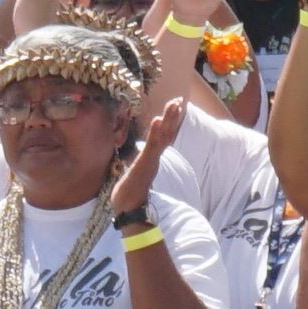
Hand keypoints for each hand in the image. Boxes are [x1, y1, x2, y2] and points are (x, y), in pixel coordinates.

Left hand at [110, 98, 181, 226]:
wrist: (128, 208)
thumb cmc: (131, 189)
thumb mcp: (135, 169)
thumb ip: (141, 160)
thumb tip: (140, 151)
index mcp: (152, 156)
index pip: (163, 135)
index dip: (170, 120)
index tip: (176, 104)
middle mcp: (154, 157)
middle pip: (166, 133)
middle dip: (172, 117)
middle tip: (179, 100)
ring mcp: (150, 161)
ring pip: (162, 138)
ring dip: (168, 121)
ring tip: (173, 106)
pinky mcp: (145, 167)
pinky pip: (152, 148)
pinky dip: (156, 134)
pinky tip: (158, 122)